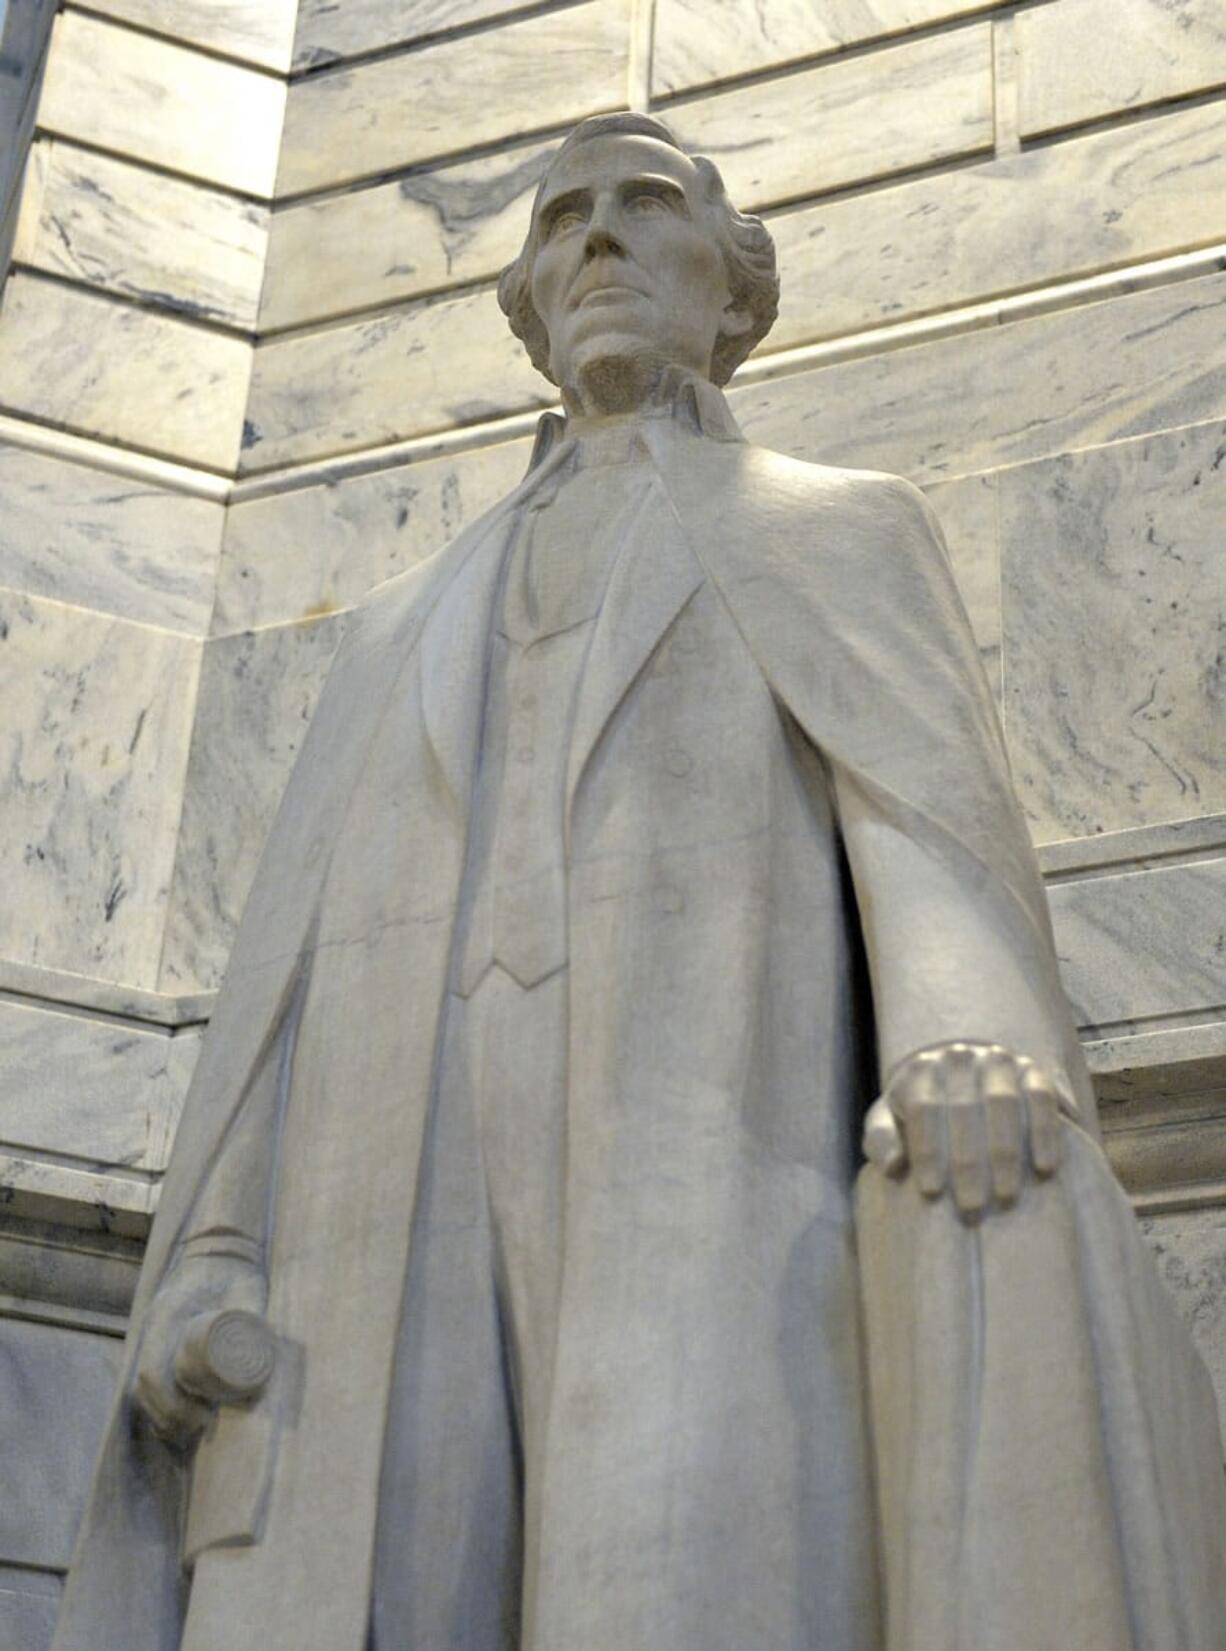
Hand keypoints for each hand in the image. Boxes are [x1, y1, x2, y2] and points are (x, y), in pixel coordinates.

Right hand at [132, 1253, 265, 1446]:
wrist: (222, 1252)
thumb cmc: (237, 1273)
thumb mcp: (246, 1293)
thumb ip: (253, 1321)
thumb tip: (265, 1358)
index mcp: (167, 1317)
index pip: (153, 1372)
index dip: (172, 1403)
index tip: (202, 1417)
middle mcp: (155, 1329)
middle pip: (145, 1386)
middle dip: (168, 1416)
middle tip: (201, 1426)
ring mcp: (155, 1336)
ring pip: (143, 1387)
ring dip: (161, 1414)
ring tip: (190, 1429)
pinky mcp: (162, 1342)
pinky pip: (149, 1380)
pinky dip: (158, 1405)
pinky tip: (175, 1423)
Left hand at [862, 1041, 1068, 1220]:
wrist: (961, 1081)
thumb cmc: (919, 1115)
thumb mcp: (890, 1123)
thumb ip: (883, 1142)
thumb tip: (893, 1166)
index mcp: (919, 1071)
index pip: (923, 1109)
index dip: (927, 1152)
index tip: (932, 1193)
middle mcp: (958, 1059)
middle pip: (963, 1109)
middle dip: (967, 1163)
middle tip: (971, 1208)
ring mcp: (997, 1060)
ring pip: (1003, 1103)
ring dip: (1005, 1152)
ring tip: (1006, 1197)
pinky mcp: (1032, 1070)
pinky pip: (1041, 1098)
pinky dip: (1044, 1133)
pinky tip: (1045, 1169)